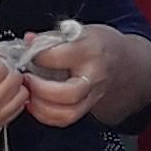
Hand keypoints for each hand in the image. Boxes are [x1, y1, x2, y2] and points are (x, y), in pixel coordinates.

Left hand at [19, 25, 147, 129]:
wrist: (124, 62)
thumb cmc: (98, 44)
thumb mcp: (78, 31)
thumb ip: (51, 37)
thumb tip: (28, 41)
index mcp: (89, 50)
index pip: (57, 57)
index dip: (36, 56)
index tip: (28, 54)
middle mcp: (93, 76)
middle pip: (68, 93)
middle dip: (40, 89)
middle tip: (27, 79)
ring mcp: (93, 95)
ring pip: (67, 112)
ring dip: (41, 107)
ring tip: (30, 94)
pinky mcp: (88, 107)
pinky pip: (66, 119)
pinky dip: (47, 116)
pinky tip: (37, 105)